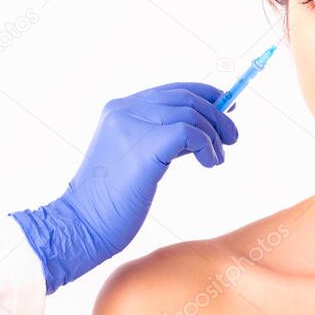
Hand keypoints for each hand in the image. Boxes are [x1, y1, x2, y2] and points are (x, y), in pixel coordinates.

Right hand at [10, 83, 238, 293]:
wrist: (82, 225)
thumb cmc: (112, 200)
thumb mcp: (138, 157)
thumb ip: (163, 136)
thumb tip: (207, 125)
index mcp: (120, 109)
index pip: (172, 89)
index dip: (205, 94)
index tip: (228, 105)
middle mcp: (124, 110)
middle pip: (186, 97)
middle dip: (217, 114)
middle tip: (232, 136)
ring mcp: (132, 125)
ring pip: (192, 113)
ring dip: (214, 136)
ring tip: (216, 159)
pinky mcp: (145, 146)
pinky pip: (190, 132)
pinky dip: (207, 146)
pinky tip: (209, 164)